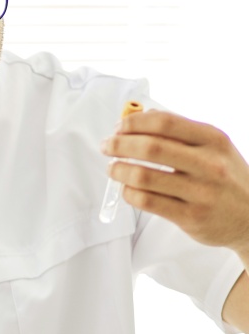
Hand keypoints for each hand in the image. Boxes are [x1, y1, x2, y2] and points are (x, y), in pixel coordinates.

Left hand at [102, 111, 248, 257]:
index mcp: (214, 140)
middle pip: (151, 147)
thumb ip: (182, 133)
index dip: (135, 123)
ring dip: (120, 170)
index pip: (165, 122)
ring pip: (145, 176)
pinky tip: (126, 188)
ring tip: (112, 168)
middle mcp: (209, 164)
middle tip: (106, 146)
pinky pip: (147, 201)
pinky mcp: (190, 217)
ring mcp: (201, 192)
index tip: (119, 127)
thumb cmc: (226, 179)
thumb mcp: (215, 149)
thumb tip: (143, 116)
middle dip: (120, 144)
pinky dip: (129, 192)